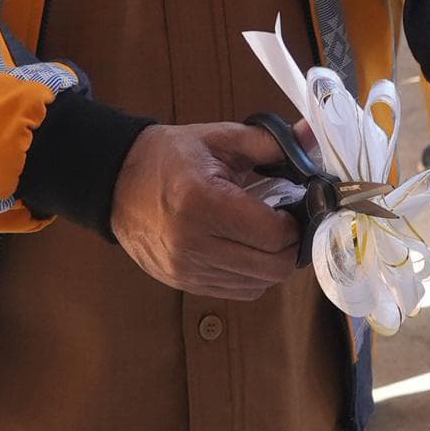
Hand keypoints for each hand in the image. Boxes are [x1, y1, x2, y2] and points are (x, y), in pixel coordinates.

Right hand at [109, 120, 302, 298]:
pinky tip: (245, 250)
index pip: (274, 235)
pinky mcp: (182, 282)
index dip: (295, 224)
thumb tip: (312, 138)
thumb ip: (270, 143)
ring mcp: (185, 268)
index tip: (293, 208)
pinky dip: (251, 276)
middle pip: (271, 267)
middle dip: (290, 247)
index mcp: (203, 202)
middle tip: (286, 225)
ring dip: (271, 263)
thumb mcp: (218, 138)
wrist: (116, 181)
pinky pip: (236, 291)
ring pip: (257, 284)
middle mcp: (192, 243)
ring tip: (264, 236)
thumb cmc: (170, 157)